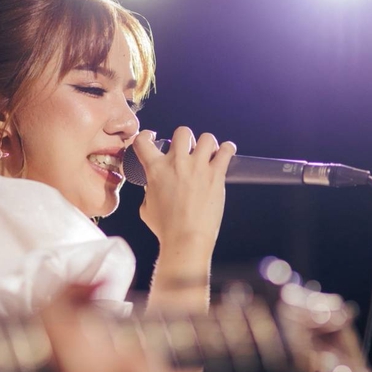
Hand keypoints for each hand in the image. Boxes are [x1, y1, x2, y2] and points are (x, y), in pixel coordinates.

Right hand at [133, 128, 235, 253]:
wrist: (186, 239)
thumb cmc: (166, 228)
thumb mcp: (146, 208)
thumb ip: (148, 191)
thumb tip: (152, 187)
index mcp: (156, 170)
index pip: (143, 141)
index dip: (146, 136)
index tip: (151, 138)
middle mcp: (177, 163)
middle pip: (182, 132)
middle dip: (185, 139)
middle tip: (187, 151)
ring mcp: (198, 167)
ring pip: (206, 137)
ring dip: (207, 144)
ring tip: (208, 153)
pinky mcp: (216, 175)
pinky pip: (226, 151)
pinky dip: (227, 149)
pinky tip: (225, 153)